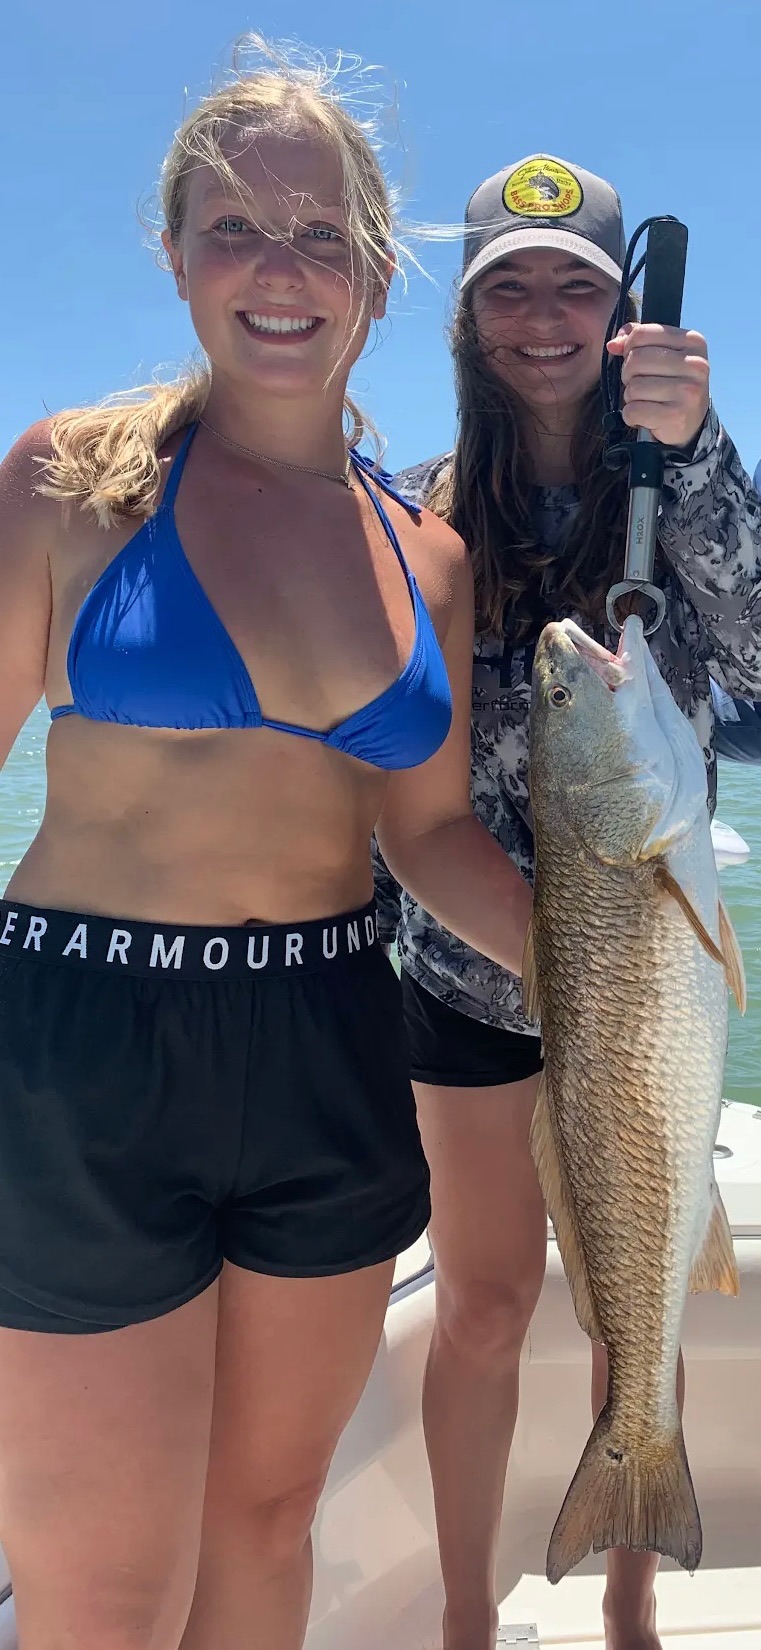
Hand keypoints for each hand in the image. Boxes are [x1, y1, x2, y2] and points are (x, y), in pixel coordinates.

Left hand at [606, 322, 709, 448]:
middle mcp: (695, 364)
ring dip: (631, 397)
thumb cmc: (672, 384)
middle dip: (628, 374)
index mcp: (693, 341)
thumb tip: (612, 344)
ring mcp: (688, 391)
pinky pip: (633, 410)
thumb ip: (636, 341)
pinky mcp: (676, 416)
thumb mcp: (662, 354)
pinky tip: (645, 417)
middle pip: (636, 359)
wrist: (692, 423)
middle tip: (639, 384)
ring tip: (646, 401)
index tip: (636, 361)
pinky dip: (631, 416)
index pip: (642, 334)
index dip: (629, 348)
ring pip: (633, 387)